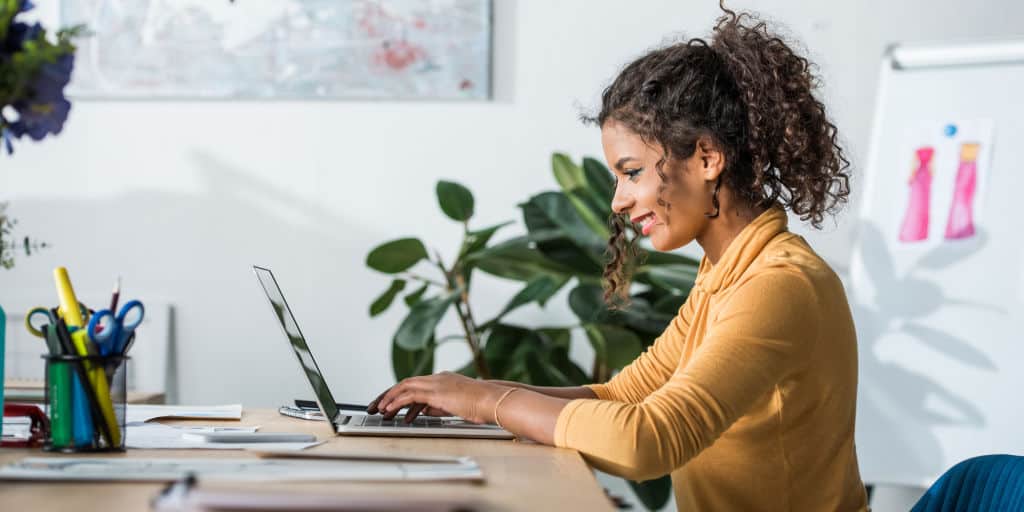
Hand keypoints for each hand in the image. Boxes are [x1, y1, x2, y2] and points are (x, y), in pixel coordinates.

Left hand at [366, 371, 509, 423]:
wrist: (493, 401)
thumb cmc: (482, 405)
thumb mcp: (456, 406)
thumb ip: (438, 406)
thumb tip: (425, 410)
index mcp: (443, 380)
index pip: (415, 384)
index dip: (399, 393)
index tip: (389, 402)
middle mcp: (437, 378)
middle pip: (406, 383)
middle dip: (389, 394)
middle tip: (376, 405)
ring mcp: (437, 383)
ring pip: (404, 386)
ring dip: (389, 398)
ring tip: (379, 409)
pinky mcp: (436, 392)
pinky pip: (410, 395)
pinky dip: (396, 401)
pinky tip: (389, 409)